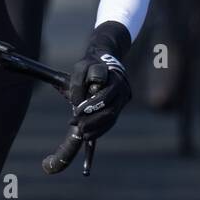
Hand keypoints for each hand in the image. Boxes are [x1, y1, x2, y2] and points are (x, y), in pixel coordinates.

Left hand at [68, 22, 132, 139]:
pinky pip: (111, 121)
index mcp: (114, 78)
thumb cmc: (90, 66)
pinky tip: (89, 135)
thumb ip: (77, 83)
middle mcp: (122, 89)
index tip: (77, 110)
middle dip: (92, 120)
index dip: (90, 104)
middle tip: (77, 125)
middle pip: (109, 110)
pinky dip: (100, 130)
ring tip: (82, 133)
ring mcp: (123, 99)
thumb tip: (76, 103)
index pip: (104, 96)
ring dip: (96, 128)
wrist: (106, 64)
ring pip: (111, 118)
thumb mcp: (80, 67)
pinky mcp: (120, 107)